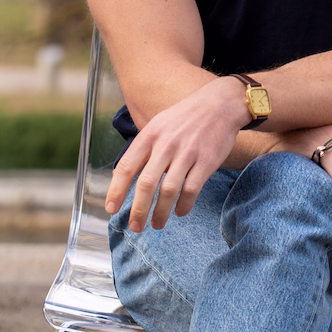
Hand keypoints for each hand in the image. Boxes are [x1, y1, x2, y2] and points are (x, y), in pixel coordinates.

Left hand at [104, 76, 248, 231]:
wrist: (219, 104)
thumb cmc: (185, 118)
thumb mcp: (159, 125)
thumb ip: (144, 148)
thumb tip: (125, 176)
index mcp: (150, 135)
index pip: (127, 167)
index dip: (116, 190)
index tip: (111, 208)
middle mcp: (167, 144)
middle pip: (147, 184)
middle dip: (138, 210)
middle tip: (135, 227)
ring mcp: (187, 153)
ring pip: (169, 191)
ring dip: (160, 213)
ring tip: (156, 224)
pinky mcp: (207, 161)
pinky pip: (191, 189)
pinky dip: (184, 205)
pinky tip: (180, 212)